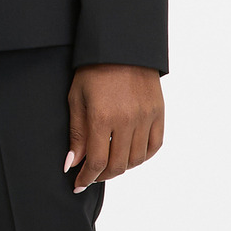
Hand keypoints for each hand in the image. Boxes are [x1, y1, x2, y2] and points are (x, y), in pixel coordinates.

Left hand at [64, 65, 164, 192]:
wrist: (122, 45)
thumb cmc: (93, 70)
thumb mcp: (76, 98)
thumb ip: (77, 134)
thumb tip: (72, 164)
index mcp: (102, 117)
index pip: (97, 162)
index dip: (87, 178)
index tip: (78, 184)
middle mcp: (127, 120)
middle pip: (118, 165)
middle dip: (102, 176)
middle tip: (92, 176)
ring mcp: (146, 117)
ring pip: (137, 159)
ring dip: (122, 168)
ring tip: (109, 165)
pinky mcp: (158, 112)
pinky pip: (154, 145)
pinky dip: (142, 156)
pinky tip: (130, 155)